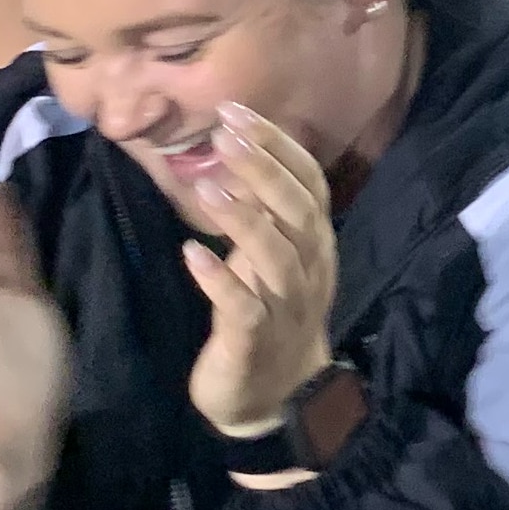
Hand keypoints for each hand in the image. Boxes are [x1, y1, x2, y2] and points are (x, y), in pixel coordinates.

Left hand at [181, 104, 339, 441]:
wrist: (274, 397)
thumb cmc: (268, 316)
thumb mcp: (272, 259)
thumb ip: (263, 212)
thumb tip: (234, 151)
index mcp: (316, 245)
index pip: (310, 184)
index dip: (279, 146)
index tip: (238, 112)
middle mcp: (310, 270)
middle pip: (297, 211)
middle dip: (263, 167)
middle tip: (225, 132)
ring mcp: (287, 307)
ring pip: (276, 256)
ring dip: (242, 218)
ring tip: (206, 185)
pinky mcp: (255, 340)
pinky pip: (242, 307)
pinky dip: (219, 280)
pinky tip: (193, 254)